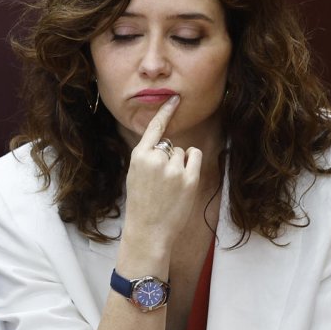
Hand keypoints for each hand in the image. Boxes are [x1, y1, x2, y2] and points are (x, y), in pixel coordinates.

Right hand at [121, 95, 203, 252]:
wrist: (148, 231)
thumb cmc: (141, 204)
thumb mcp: (135, 175)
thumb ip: (147, 157)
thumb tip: (166, 144)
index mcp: (139, 156)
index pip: (154, 128)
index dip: (165, 111)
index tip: (175, 98)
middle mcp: (156, 159)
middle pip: (171, 145)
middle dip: (169, 159)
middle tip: (161, 183)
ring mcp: (173, 169)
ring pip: (183, 152)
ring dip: (180, 165)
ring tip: (170, 186)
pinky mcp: (189, 178)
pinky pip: (195, 158)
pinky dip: (192, 165)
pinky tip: (183, 181)